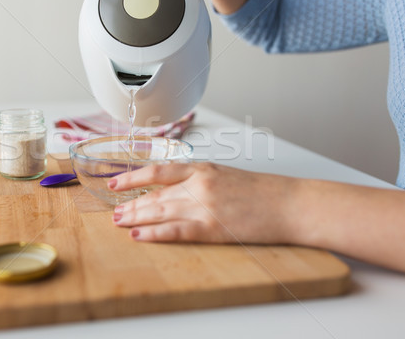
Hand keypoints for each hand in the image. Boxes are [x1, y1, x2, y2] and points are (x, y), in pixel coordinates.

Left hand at [108, 162, 299, 242]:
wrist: (289, 203)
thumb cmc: (262, 191)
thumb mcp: (226, 176)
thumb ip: (200, 180)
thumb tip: (175, 189)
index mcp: (203, 169)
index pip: (158, 171)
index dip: (132, 177)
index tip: (115, 183)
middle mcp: (199, 184)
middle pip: (154, 194)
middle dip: (130, 203)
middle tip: (114, 212)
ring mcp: (204, 206)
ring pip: (160, 211)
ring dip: (136, 217)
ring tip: (119, 222)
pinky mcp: (212, 228)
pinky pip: (175, 231)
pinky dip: (154, 233)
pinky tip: (138, 235)